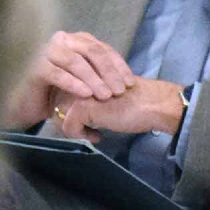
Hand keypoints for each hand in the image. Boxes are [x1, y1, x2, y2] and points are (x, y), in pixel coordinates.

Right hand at [7, 32, 136, 125]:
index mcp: (76, 40)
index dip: (119, 66)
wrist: (28, 105)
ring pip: (75, 61)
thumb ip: (102, 74)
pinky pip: (57, 73)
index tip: (130, 84)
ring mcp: (46, 52)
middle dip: (109, 72)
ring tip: (106, 95)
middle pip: (92, 51)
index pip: (103, 49)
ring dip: (93, 79)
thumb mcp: (85, 81)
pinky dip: (73, 83)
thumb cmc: (59, 92)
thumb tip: (130, 81)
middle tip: (120, 91)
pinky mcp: (34, 67)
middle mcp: (61, 41)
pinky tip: (86, 95)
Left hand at [52, 77, 186, 142]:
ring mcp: (79, 91)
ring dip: (75, 130)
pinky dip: (82, 136)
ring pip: (59, 117)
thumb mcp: (108, 95)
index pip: (61, 95)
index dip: (70, 113)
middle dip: (69, 123)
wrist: (153, 104)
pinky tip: (98, 136)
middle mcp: (78, 78)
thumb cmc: (136, 102)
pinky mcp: (82, 106)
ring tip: (94, 134)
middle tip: (88, 132)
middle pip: (57, 106)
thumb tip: (73, 111)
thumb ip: (90, 96)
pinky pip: (69, 128)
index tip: (87, 124)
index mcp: (85, 73)